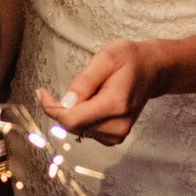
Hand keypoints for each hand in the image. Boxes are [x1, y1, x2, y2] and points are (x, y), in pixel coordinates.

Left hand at [42, 39, 167, 145]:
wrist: (153, 70)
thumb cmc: (130, 59)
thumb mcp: (106, 57)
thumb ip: (85, 81)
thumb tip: (66, 102)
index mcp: (115, 105)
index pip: (72, 119)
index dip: (52, 109)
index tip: (43, 93)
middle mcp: (117, 126)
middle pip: (72, 125)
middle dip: (65, 107)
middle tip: (79, 84)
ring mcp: (117, 135)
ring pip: (77, 128)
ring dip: (76, 111)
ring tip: (95, 90)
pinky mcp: (114, 138)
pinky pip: (86, 130)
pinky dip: (83, 116)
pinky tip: (96, 101)